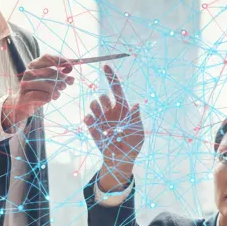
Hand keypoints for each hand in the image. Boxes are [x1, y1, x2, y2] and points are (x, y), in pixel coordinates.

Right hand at [2, 54, 74, 126]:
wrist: (23, 105)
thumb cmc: (38, 91)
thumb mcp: (50, 81)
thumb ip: (60, 76)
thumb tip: (73, 75)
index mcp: (34, 66)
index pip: (47, 57)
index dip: (60, 61)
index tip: (70, 68)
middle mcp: (29, 73)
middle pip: (50, 71)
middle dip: (61, 79)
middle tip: (65, 85)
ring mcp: (26, 84)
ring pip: (48, 84)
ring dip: (56, 90)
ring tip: (58, 93)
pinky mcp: (26, 97)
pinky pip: (44, 96)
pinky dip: (50, 97)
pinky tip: (51, 98)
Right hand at [85, 65, 144, 189]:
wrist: (122, 159)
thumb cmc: (133, 144)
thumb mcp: (138, 131)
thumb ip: (135, 118)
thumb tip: (137, 104)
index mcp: (123, 108)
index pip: (116, 89)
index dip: (111, 77)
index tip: (105, 66)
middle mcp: (110, 111)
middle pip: (102, 97)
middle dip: (103, 101)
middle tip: (108, 112)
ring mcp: (101, 119)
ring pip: (93, 104)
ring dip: (96, 109)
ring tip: (104, 123)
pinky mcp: (93, 128)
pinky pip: (88, 119)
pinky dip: (92, 122)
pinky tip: (100, 131)